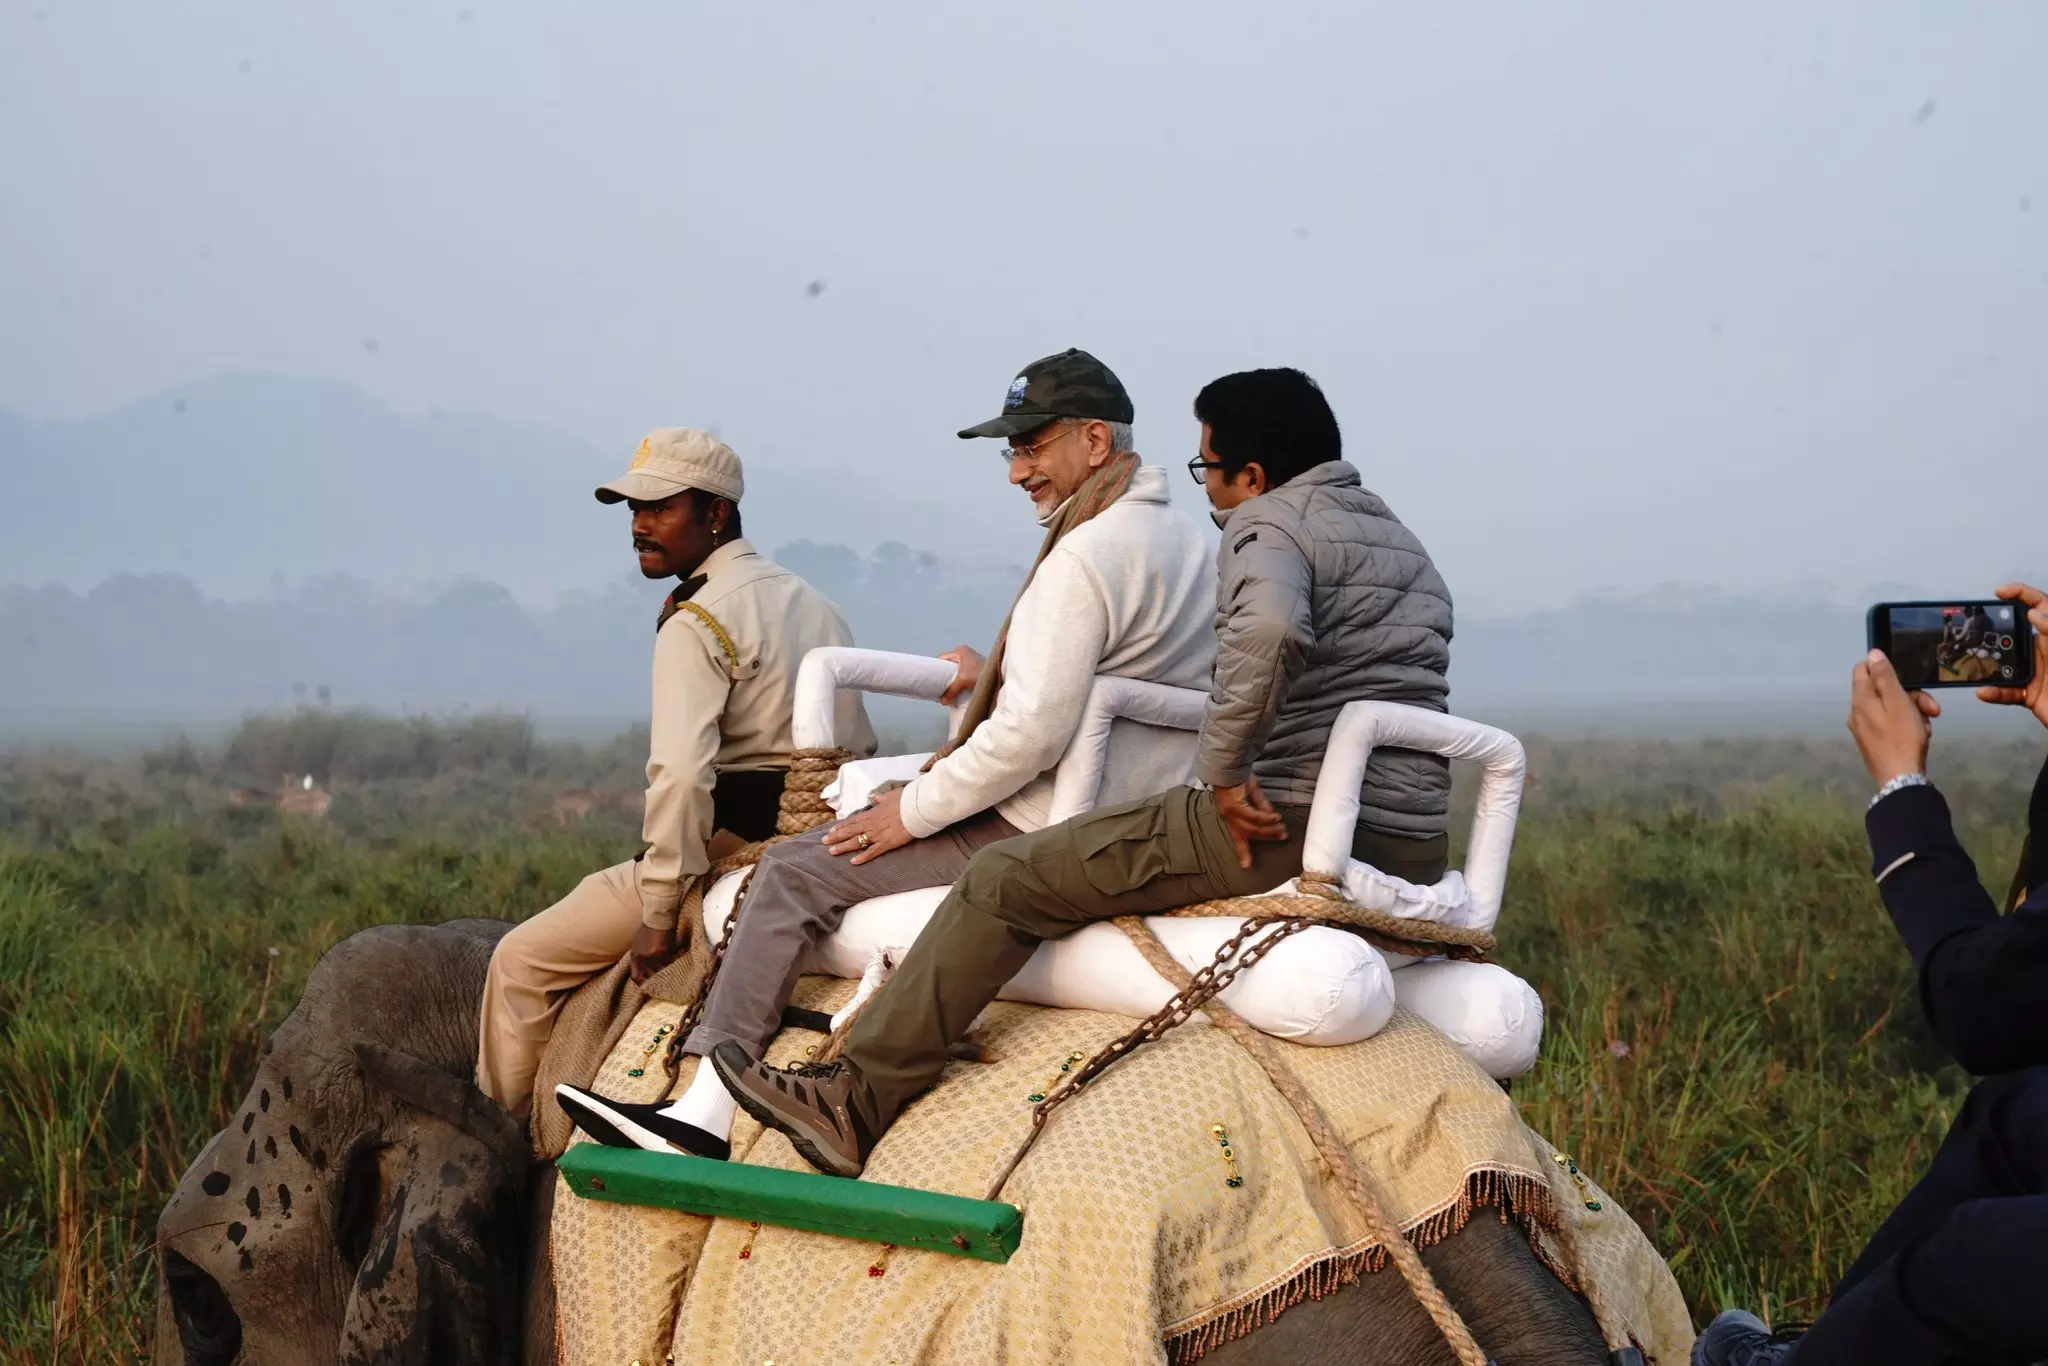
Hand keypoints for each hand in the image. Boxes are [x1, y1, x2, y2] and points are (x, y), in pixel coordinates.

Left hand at [630, 922, 682, 983]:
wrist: (657, 918)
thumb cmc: (649, 928)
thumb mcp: (639, 943)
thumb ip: (641, 956)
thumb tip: (647, 968)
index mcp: (635, 956)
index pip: (636, 976)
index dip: (643, 983)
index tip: (650, 985)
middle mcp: (642, 959)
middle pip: (651, 976)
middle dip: (659, 977)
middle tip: (667, 978)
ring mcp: (652, 957)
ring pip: (662, 970)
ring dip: (669, 968)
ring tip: (675, 964)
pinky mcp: (663, 953)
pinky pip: (671, 961)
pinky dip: (675, 958)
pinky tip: (680, 952)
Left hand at [823, 787, 917, 865]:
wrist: (917, 808)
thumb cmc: (905, 800)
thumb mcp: (891, 795)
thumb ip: (881, 798)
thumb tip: (875, 798)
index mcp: (872, 813)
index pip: (852, 821)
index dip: (841, 826)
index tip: (831, 831)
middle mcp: (871, 824)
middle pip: (850, 831)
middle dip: (836, 837)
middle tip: (824, 842)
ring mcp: (878, 834)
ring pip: (856, 842)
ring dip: (843, 847)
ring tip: (832, 852)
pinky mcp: (887, 843)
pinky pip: (872, 852)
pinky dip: (862, 857)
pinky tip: (853, 862)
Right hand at [937, 645, 984, 705]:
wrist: (998, 679)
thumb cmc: (980, 674)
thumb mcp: (962, 681)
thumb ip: (951, 690)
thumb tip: (942, 701)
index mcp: (960, 651)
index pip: (941, 657)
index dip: (935, 668)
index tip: (931, 678)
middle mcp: (966, 653)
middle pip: (948, 664)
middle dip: (944, 675)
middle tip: (939, 686)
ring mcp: (972, 660)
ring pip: (956, 670)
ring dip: (952, 679)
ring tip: (947, 689)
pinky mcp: (976, 668)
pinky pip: (963, 674)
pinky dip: (959, 680)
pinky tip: (957, 689)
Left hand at [1212, 777, 1288, 868]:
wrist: (1229, 765)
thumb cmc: (1239, 777)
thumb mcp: (1252, 794)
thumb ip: (1261, 806)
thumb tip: (1271, 817)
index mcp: (1230, 816)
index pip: (1236, 837)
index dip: (1242, 851)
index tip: (1247, 865)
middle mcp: (1228, 817)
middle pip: (1248, 834)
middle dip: (1266, 837)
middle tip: (1282, 836)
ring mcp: (1230, 813)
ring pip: (1252, 828)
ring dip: (1269, 830)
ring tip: (1282, 830)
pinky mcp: (1234, 806)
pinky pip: (1253, 817)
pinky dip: (1266, 819)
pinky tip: (1276, 819)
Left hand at [1848, 649, 1940, 787]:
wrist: (1901, 779)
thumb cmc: (1901, 738)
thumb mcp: (1898, 702)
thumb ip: (1885, 677)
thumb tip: (1872, 654)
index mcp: (1860, 699)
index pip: (1863, 669)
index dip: (1885, 668)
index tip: (1907, 676)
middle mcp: (1857, 711)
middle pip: (1882, 690)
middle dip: (1910, 695)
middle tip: (1932, 709)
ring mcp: (1864, 728)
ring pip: (1890, 708)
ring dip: (1913, 712)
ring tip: (1927, 726)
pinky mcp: (1873, 742)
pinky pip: (1890, 724)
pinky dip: (1907, 725)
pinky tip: (1921, 735)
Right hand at [1975, 582, 2047, 730]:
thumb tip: (2034, 612)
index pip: (2040, 606)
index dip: (2021, 594)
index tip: (1999, 592)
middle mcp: (2043, 651)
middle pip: (2014, 634)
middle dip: (1994, 631)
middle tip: (1975, 630)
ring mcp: (2036, 673)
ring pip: (2004, 664)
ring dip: (1988, 666)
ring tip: (1973, 663)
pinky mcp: (2030, 694)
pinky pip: (2006, 692)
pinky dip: (1994, 693)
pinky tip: (1985, 692)